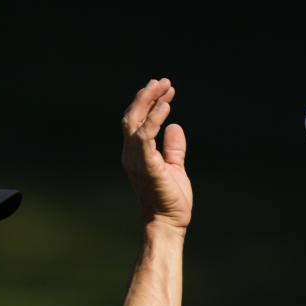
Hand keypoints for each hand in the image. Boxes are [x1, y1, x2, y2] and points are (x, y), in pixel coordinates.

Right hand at [121, 78, 192, 229]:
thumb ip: (173, 148)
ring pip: (134, 121)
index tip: (166, 90)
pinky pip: (146, 135)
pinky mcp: (146, 165)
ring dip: (148, 100)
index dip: (149, 103)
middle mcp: (131, 155)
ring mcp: (136, 160)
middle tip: (163, 82)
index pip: (136, 122)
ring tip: (164, 86)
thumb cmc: (170, 201)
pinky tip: (166, 105)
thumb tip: (175, 126)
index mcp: (136, 155)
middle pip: (131, 117)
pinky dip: (154, 118)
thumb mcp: (174, 168)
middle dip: (146, 96)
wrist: (168, 224)